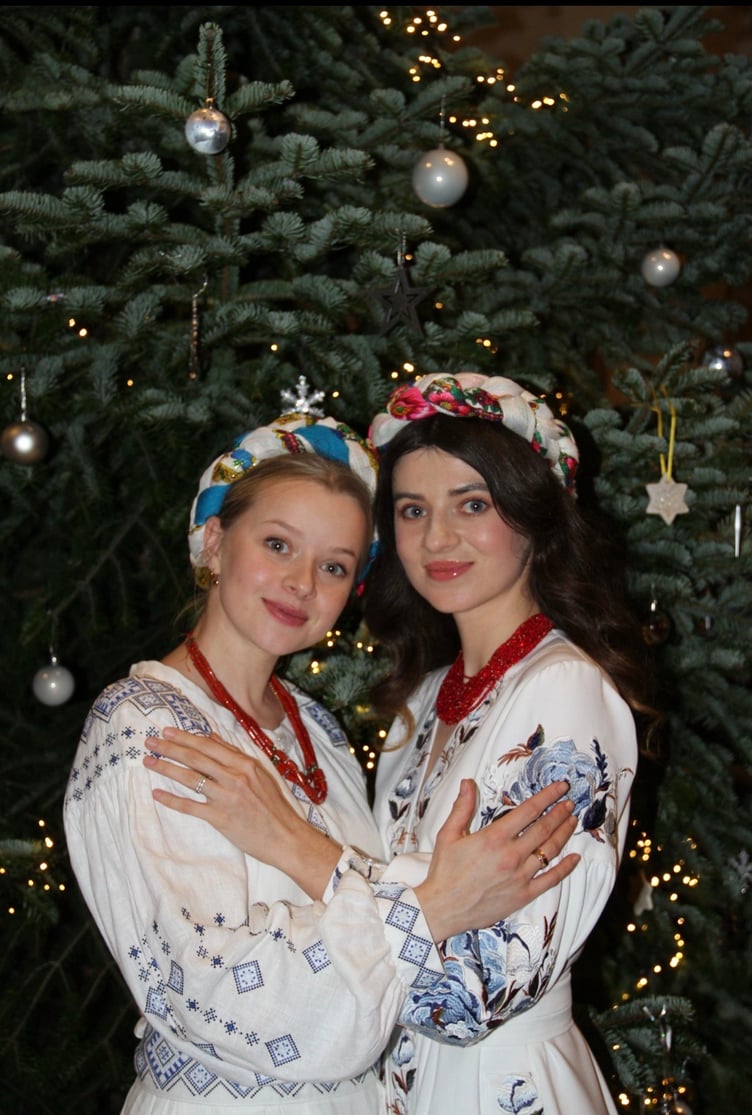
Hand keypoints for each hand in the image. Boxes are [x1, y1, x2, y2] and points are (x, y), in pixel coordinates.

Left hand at [144, 727, 341, 898]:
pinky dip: (172, 800)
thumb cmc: (274, 806)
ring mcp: (227, 797)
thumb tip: (212, 739)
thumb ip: (236, 755)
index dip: (185, 737)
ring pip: (190, 778)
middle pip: (196, 758)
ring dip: (166, 768)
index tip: (168, 731)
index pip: (208, 746)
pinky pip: (191, 807)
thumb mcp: (260, 774)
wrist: (286, 836)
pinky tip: (156, 794)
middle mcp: (235, 777)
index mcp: (245, 763)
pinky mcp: (221, 818)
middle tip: (150, 741)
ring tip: (148, 761)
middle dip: (170, 748)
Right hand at [414, 779, 579, 941]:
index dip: (547, 796)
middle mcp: (511, 855)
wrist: (443, 908)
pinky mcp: (523, 895)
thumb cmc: (444, 871)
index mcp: (494, 837)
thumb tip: (468, 782)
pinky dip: (565, 868)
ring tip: (572, 821)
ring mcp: (520, 876)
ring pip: (549, 851)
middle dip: (559, 813)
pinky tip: (574, 858)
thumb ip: (462, 807)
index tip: (560, 787)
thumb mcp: (448, 834)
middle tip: (569, 802)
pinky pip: (550, 880)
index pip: (528, 811)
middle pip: (543, 829)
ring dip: (564, 834)